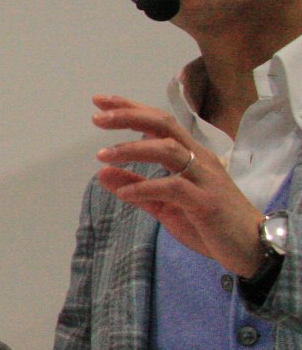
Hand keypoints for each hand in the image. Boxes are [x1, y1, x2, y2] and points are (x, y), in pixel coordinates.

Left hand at [91, 95, 265, 274]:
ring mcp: (205, 179)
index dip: (131, 109)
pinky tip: (123, 193)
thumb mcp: (165, 205)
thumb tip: (102, 173)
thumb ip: (137, 188)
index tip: (99, 101)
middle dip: (129, 116)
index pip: (160, 123)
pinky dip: (144, 187)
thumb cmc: (210, 223)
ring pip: (168, 150)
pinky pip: (174, 187)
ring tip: (102, 156)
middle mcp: (200, 160)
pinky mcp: (207, 202)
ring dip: (132, 149)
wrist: (252, 247)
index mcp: (191, 156)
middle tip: (97, 118)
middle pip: (164, 125)